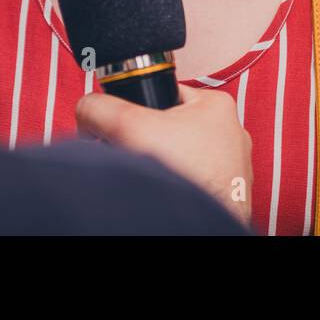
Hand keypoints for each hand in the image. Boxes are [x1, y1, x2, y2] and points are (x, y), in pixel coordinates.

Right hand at [75, 84, 252, 225]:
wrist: (196, 224)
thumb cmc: (183, 174)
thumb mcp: (127, 126)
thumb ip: (99, 108)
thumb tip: (86, 109)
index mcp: (216, 106)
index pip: (165, 95)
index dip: (137, 111)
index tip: (127, 129)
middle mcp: (232, 134)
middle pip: (171, 128)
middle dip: (148, 142)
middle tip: (137, 155)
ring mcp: (233, 167)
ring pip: (182, 156)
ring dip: (163, 164)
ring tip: (153, 175)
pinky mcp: (229, 193)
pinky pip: (194, 180)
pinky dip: (178, 184)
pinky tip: (167, 191)